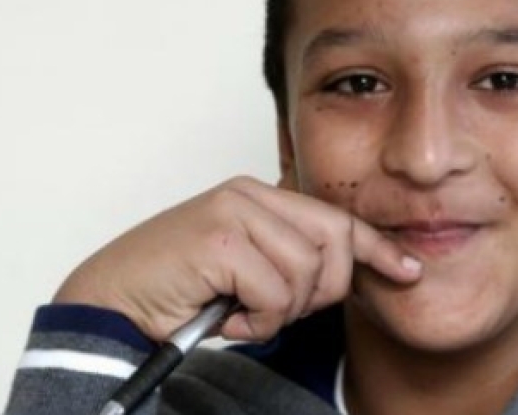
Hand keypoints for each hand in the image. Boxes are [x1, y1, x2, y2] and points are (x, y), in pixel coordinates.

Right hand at [52, 175, 421, 342]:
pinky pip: (275, 294)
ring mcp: (233, 213)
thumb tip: (347, 273)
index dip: (378, 248)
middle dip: (318, 293)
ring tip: (239, 314)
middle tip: (275, 312)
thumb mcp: (245, 269)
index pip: (337, 218)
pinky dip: (255, 322)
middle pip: (334, 245)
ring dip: (278, 314)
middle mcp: (248, 195)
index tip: (408, 269)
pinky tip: (224, 318)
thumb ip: (287, 259)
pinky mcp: (219, 241)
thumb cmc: (177, 291)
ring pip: (306, 275)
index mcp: (258, 196)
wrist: (109, 304)